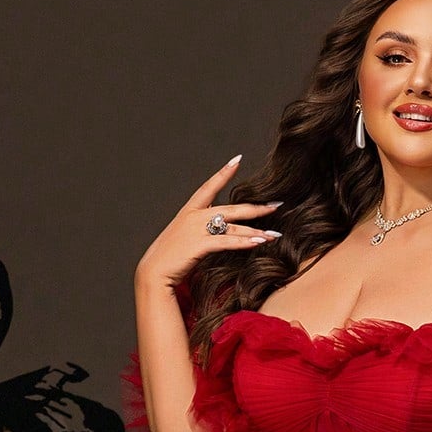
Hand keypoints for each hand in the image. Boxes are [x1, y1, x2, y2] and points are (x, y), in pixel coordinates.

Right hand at [134, 155, 281, 287]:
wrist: (153, 272)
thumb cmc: (170, 259)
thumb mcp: (185, 238)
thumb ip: (202, 231)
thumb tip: (220, 233)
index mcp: (189, 211)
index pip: (209, 186)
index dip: (223, 173)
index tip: (237, 160)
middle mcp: (194, 216)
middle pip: (232, 208)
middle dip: (256, 208)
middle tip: (277, 204)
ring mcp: (197, 229)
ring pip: (233, 226)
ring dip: (256, 231)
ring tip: (274, 234)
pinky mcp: (200, 244)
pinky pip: (227, 241)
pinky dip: (244, 242)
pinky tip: (259, 242)